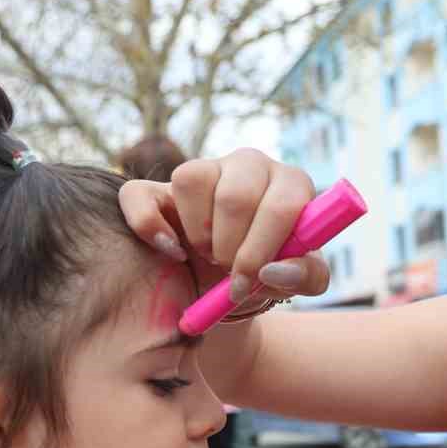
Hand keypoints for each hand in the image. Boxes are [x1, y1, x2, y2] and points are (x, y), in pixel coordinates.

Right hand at [117, 149, 330, 303]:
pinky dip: (151, 229)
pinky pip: (141, 194)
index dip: (260, 251)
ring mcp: (207, 166)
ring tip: (210, 253)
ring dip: (200, 236)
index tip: (246, 283)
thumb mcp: (299, 280)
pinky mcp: (162, 183)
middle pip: (236, 197)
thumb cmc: (269, 272)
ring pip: (192, 183)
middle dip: (230, 247)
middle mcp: (252, 164)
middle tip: (228, 268)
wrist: (229, 280)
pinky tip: (173, 250)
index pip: (281, 206)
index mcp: (292, 185)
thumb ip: (305, 276)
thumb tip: (273, 270)